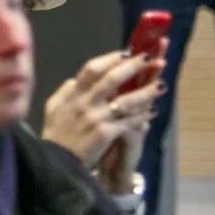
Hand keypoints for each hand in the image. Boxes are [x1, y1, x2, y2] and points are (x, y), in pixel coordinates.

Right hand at [42, 45, 164, 175]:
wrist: (57, 162)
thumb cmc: (56, 134)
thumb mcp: (53, 107)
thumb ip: (66, 91)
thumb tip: (76, 79)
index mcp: (73, 94)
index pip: (92, 69)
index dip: (110, 58)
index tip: (125, 52)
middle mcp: (86, 102)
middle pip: (112, 79)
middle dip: (133, 66)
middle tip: (150, 58)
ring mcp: (96, 118)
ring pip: (126, 100)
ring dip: (146, 92)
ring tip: (161, 85)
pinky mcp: (106, 133)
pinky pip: (129, 121)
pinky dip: (142, 116)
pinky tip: (152, 112)